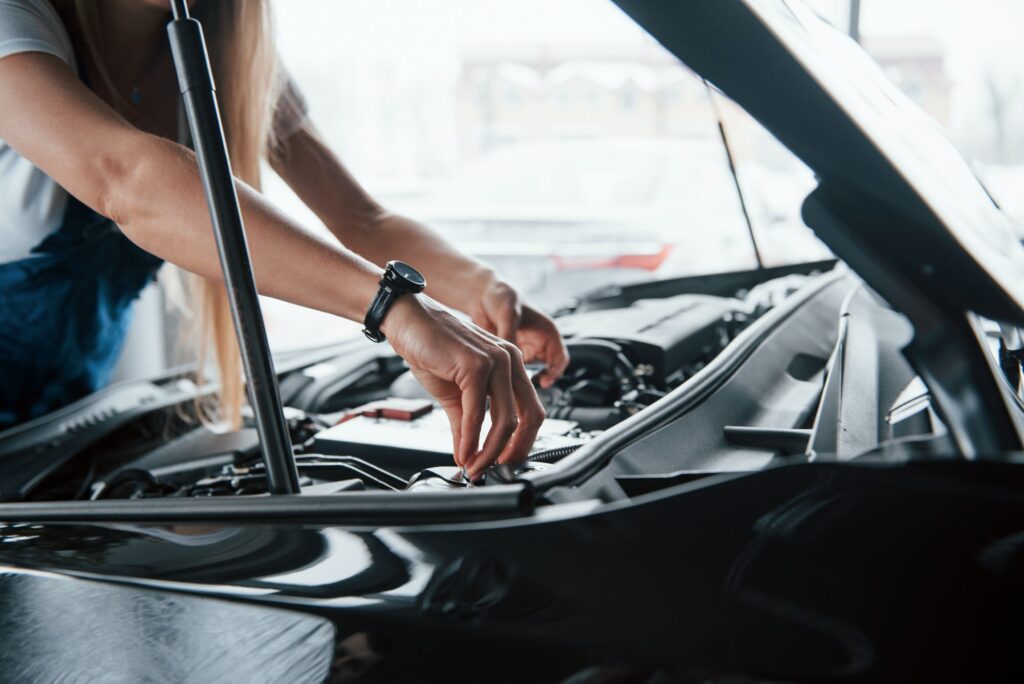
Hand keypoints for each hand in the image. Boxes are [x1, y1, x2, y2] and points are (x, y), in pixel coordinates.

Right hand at [381, 294, 545, 476]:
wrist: (406, 320)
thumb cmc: (430, 347)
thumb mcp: (454, 392)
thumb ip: (466, 422)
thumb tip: (468, 454)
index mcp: (511, 365)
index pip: (531, 410)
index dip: (522, 442)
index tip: (504, 462)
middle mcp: (511, 360)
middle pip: (529, 417)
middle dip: (513, 451)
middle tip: (494, 470)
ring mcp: (496, 361)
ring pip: (505, 419)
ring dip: (489, 451)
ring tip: (474, 466)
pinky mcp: (475, 364)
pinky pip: (477, 412)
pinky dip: (469, 438)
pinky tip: (462, 451)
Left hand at [472, 279, 569, 388]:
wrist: (481, 294)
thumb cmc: (501, 296)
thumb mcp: (508, 314)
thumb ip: (510, 335)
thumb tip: (510, 357)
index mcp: (547, 332)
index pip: (560, 358)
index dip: (555, 372)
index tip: (544, 381)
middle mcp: (538, 343)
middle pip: (547, 371)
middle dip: (538, 381)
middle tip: (527, 390)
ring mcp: (524, 350)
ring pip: (530, 373)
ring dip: (523, 381)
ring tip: (512, 386)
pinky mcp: (509, 356)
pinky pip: (513, 371)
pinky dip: (508, 377)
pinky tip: (498, 379)